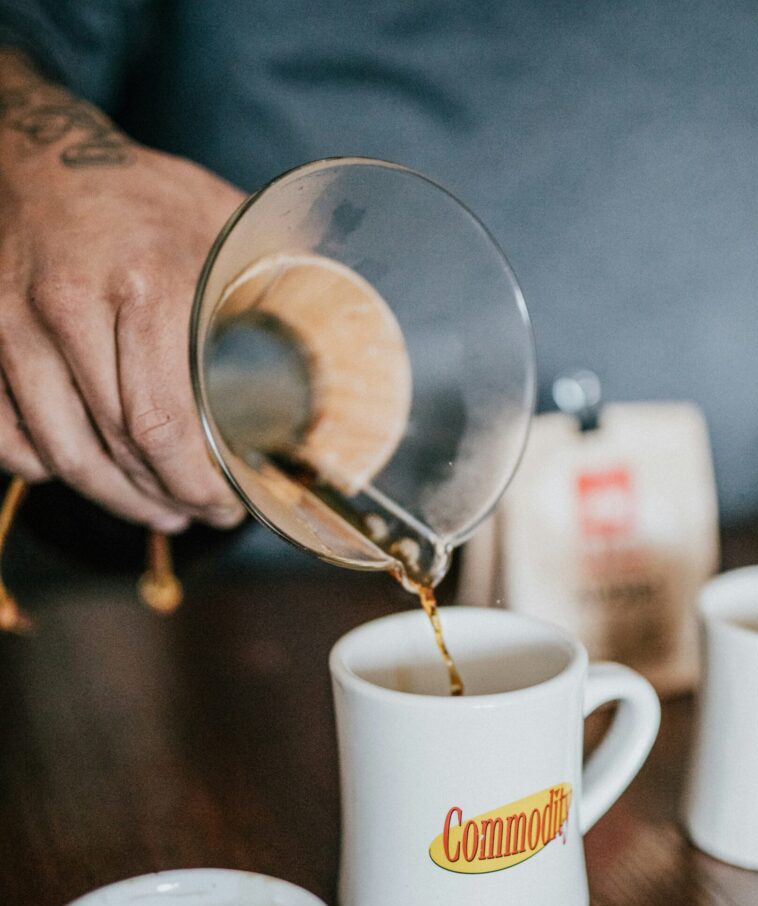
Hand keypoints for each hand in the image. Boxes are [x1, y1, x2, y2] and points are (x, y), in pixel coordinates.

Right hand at [0, 52, 246, 530]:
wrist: (34, 155)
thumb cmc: (139, 196)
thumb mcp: (218, 220)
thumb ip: (271, 278)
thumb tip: (342, 335)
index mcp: (143, 282)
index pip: (165, 424)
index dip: (198, 484)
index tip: (227, 504)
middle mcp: (68, 306)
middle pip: (117, 447)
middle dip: (166, 498)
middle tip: (198, 514)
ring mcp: (10, 326)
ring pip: (60, 454)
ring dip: (113, 498)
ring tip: (154, 511)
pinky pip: (6, 438)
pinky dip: (45, 469)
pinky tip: (86, 473)